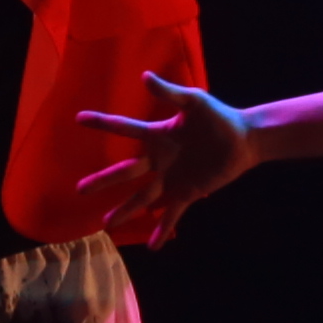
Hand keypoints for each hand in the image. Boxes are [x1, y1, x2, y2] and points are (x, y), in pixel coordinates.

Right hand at [69, 72, 253, 237]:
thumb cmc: (219, 117)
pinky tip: (153, 246)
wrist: (244, 140)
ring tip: (107, 225)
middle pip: (125, 172)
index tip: (79, 118)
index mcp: (158, 135)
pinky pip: (172, 214)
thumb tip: (144, 76)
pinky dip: (162, 230)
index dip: (102, 123)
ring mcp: (172, 178)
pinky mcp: (188, 192)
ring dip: (125, 211)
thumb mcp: (194, 101)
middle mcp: (159, 159)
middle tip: (80, 190)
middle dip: (102, 181)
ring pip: (142, 198)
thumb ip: (169, 92)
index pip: (125, 129)